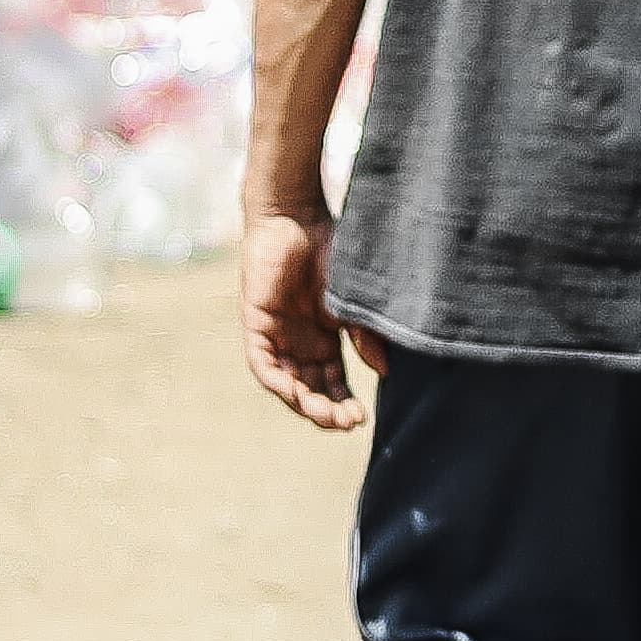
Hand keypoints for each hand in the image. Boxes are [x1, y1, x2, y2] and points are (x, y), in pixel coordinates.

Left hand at [241, 212, 382, 430]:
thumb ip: (366, 337)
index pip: (333, 384)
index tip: (364, 418)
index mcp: (325, 339)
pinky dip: (280, 383)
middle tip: (348, 422)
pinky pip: (264, 366)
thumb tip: (383, 373)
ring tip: (328, 416)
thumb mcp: (353, 303)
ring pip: (288, 385)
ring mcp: (278, 336)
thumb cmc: (330, 251)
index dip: (345, 403)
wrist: (298, 217)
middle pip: (311, 390)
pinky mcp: (257, 326)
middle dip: (328, 411)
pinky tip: (299, 395)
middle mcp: (301, 343)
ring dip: (306, 404)